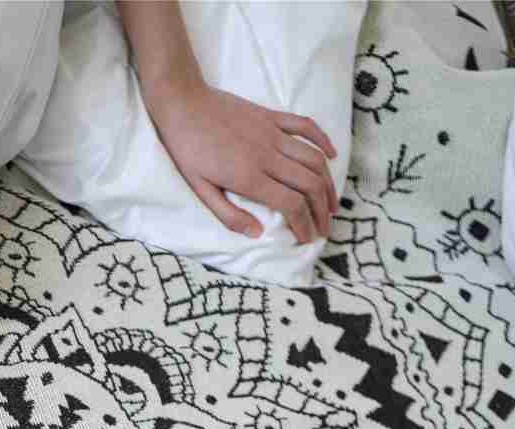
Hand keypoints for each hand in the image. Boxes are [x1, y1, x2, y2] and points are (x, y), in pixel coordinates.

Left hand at [142, 77, 338, 244]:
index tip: (308, 239)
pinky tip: (331, 156)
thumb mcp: (200, 189)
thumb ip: (229, 214)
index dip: (305, 225)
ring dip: (328, 183)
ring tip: (331, 203)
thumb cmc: (187, 149)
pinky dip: (323, 141)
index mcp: (249, 178)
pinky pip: (305, 126)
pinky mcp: (271, 116)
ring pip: (313, 159)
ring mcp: (272, 133)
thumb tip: (256, 233)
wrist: (183, 103)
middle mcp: (267, 156)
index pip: (291, 204)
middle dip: (321, 211)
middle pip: (309, 185)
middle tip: (324, 228)